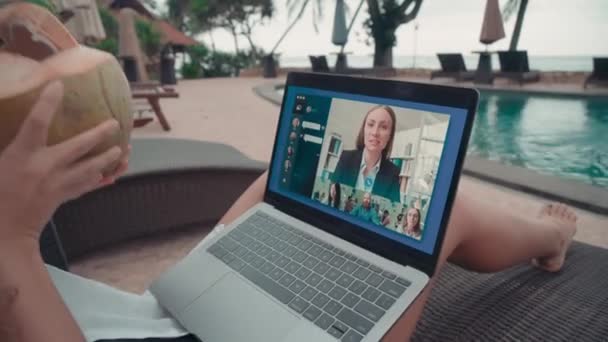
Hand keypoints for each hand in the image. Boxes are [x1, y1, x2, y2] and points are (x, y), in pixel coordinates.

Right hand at [0, 81, 128, 243]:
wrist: (3, 233)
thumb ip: (6, 145)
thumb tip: (15, 132)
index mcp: (22, 155)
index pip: (37, 122)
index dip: (47, 102)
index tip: (58, 86)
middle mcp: (45, 167)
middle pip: (79, 146)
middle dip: (100, 134)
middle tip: (116, 123)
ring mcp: (58, 184)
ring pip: (91, 168)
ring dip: (109, 159)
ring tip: (124, 151)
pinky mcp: (64, 197)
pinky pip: (88, 186)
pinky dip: (100, 180)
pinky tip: (112, 175)